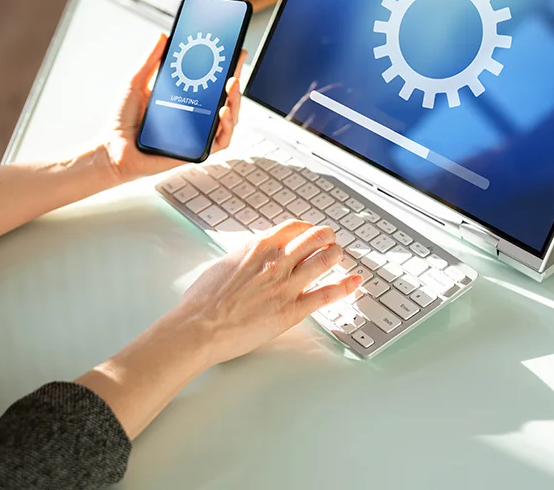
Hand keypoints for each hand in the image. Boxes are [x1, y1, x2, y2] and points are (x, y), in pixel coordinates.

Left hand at [95, 33, 245, 183]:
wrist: (113, 148)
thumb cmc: (122, 121)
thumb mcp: (136, 83)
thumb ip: (150, 60)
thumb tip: (163, 36)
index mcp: (184, 99)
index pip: (211, 81)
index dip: (226, 67)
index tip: (233, 51)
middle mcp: (195, 116)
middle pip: (226, 98)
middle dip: (235, 79)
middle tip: (235, 64)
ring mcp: (197, 133)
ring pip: (230, 118)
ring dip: (236, 100)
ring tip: (231, 85)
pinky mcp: (196, 150)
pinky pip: (221, 140)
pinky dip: (226, 126)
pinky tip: (223, 111)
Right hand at [172, 221, 363, 364]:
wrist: (199, 327)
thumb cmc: (203, 301)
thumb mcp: (223, 265)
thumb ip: (245, 259)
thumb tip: (251, 260)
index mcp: (258, 247)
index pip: (293, 228)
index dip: (307, 228)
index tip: (310, 231)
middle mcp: (276, 261)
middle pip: (314, 239)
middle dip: (326, 237)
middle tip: (330, 240)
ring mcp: (286, 285)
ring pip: (325, 260)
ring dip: (336, 255)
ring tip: (339, 254)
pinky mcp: (292, 310)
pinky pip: (326, 294)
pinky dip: (345, 286)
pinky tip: (354, 281)